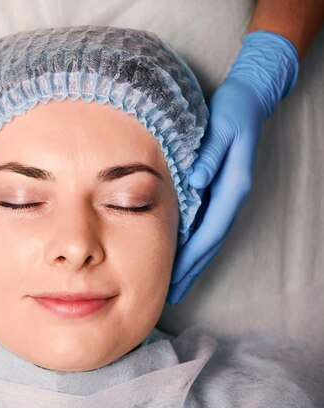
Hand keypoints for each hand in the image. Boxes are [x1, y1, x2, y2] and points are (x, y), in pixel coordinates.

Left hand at [166, 31, 298, 303]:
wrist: (251, 97)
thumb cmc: (234, 111)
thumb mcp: (222, 129)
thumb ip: (209, 156)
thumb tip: (195, 182)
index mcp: (231, 187)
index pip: (209, 232)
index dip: (191, 259)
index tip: (174, 280)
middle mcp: (231, 196)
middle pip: (209, 242)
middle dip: (191, 269)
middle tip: (172, 294)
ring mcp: (227, 194)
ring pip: (208, 236)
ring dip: (193, 260)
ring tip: (176, 282)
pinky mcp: (220, 188)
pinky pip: (206, 223)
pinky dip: (194, 241)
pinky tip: (182, 250)